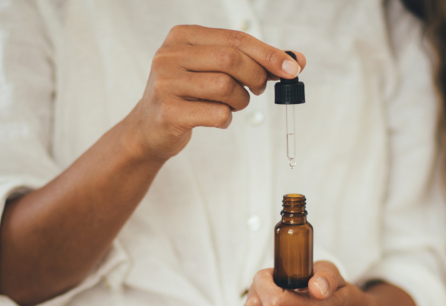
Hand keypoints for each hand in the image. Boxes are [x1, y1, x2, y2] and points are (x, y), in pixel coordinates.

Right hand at [126, 25, 305, 161]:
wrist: (149, 128)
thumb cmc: (188, 95)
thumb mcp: (214, 70)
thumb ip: (252, 62)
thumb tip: (297, 61)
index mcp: (182, 37)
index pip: (235, 38)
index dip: (268, 54)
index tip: (293, 68)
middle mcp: (170, 55)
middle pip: (231, 59)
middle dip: (256, 77)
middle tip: (258, 89)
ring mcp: (166, 83)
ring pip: (226, 87)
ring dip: (240, 101)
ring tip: (232, 104)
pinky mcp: (169, 112)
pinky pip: (217, 114)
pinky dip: (226, 118)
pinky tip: (216, 117)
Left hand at [238, 261, 353, 305]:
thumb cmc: (325, 291)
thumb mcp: (331, 273)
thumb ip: (327, 277)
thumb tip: (317, 288)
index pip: (274, 302)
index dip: (263, 282)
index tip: (270, 273)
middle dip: (256, 290)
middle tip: (270, 285)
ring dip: (251, 304)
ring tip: (268, 299)